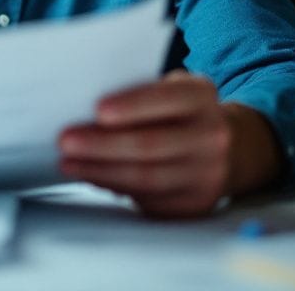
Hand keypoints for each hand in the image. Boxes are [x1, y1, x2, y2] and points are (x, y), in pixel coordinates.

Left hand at [58, 71, 279, 217]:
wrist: (228, 147)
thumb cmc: (180, 112)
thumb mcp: (173, 89)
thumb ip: (141, 92)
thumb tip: (87, 111)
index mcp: (203, 97)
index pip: (167, 100)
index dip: (132, 106)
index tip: (97, 110)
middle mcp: (212, 136)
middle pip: (150, 144)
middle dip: (103, 144)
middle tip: (66, 140)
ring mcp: (207, 174)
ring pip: (146, 177)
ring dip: (101, 171)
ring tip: (69, 163)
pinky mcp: (194, 204)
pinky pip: (148, 198)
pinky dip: (114, 187)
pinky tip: (92, 176)